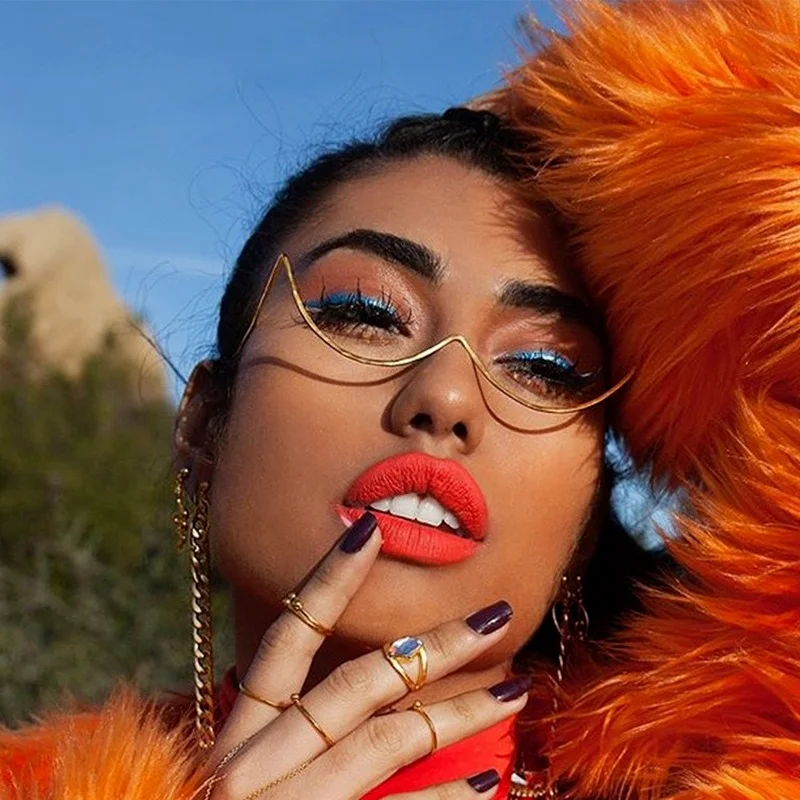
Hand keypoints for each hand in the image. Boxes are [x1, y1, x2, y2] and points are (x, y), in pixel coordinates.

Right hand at [204, 512, 528, 799]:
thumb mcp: (238, 771)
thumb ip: (283, 727)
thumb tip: (365, 683)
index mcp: (237, 734)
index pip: (287, 637)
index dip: (328, 580)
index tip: (369, 530)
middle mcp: (258, 763)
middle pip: (358, 683)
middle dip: (432, 644)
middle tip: (495, 615)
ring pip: (387, 739)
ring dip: (459, 712)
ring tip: (515, 690)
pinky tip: (486, 782)